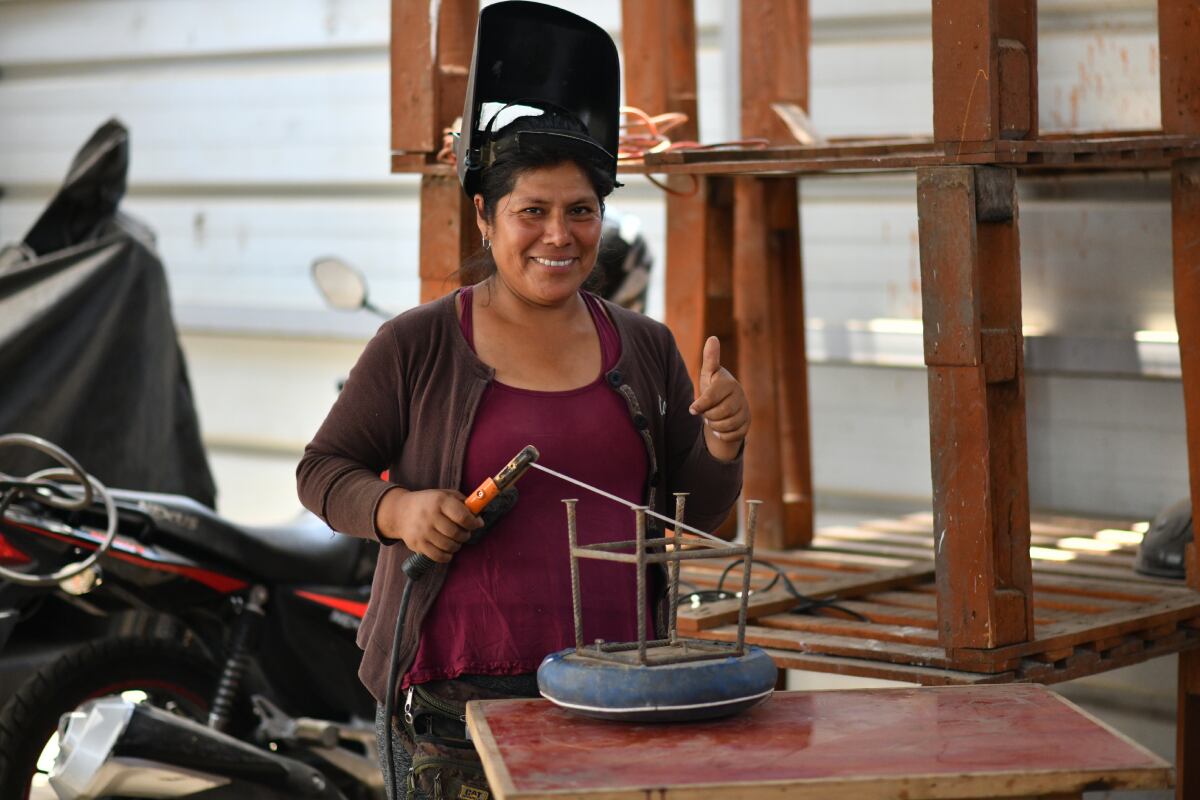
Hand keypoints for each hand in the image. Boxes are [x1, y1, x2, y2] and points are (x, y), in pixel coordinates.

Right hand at [375, 488, 482, 562]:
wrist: (400, 511)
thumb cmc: (428, 503)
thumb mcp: (444, 494)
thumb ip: (462, 502)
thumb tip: (478, 514)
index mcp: (439, 501)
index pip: (462, 516)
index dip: (474, 523)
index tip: (478, 524)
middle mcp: (430, 516)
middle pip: (457, 533)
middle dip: (466, 534)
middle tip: (466, 532)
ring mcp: (422, 532)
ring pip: (449, 546)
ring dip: (457, 545)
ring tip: (456, 540)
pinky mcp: (417, 544)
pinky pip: (438, 556)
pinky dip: (447, 556)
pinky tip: (448, 550)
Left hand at [688, 336, 748, 461]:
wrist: (727, 405)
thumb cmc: (714, 387)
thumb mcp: (709, 374)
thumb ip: (710, 358)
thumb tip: (713, 337)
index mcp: (729, 383)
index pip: (712, 398)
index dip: (701, 405)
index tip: (692, 409)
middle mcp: (740, 396)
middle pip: (718, 414)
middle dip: (708, 416)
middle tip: (706, 412)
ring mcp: (746, 410)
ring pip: (725, 426)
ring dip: (714, 425)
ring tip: (713, 418)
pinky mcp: (747, 424)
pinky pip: (732, 435)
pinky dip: (723, 435)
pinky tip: (720, 429)